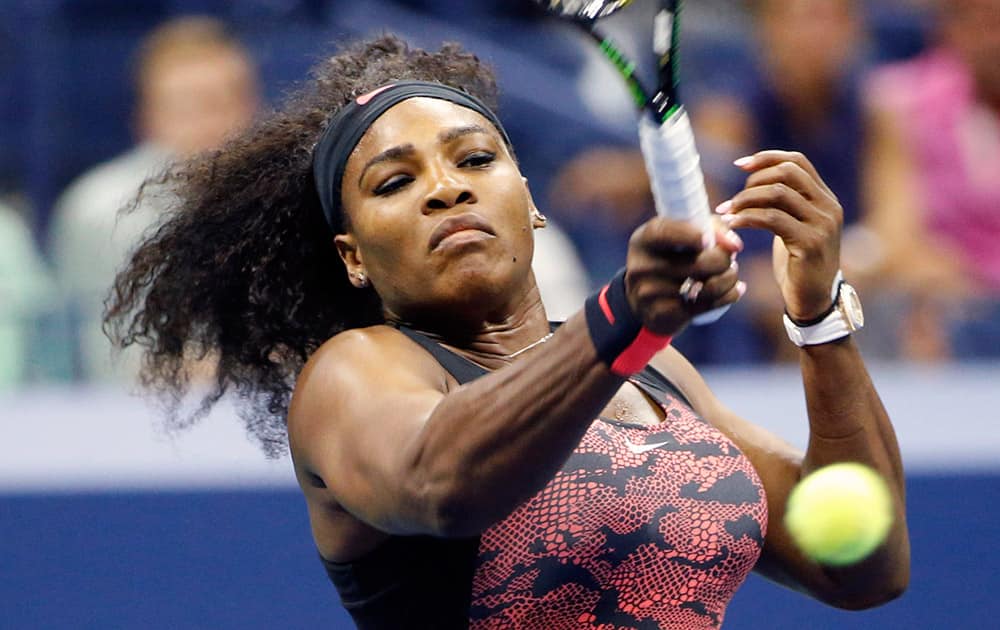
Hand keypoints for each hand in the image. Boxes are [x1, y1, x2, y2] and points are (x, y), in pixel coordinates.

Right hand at [625, 218, 744, 335]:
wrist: (643, 300)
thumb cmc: (669, 257)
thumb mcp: (678, 235)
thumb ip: (708, 227)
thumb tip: (733, 244)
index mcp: (644, 239)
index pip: (667, 233)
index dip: (693, 235)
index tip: (711, 239)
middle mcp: (642, 266)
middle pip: (700, 263)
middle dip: (724, 259)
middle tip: (729, 258)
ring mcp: (650, 293)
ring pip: (709, 287)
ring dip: (730, 278)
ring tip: (731, 274)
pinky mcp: (663, 314)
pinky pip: (708, 305)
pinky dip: (729, 296)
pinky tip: (735, 290)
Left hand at [718, 151, 841, 321]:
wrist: (813, 301)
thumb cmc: (797, 265)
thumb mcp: (793, 228)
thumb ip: (784, 205)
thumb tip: (754, 181)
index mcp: (825, 199)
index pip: (798, 162)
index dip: (767, 158)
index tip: (739, 165)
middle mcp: (828, 207)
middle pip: (787, 173)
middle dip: (753, 181)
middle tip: (731, 201)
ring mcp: (822, 224)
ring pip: (777, 193)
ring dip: (745, 200)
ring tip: (725, 213)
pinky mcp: (810, 243)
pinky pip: (772, 219)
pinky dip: (747, 218)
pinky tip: (731, 225)